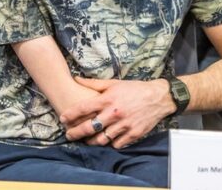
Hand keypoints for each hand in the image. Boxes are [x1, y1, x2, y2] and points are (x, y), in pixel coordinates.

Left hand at [60, 77, 174, 148]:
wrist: (158, 97)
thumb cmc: (134, 89)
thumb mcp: (114, 83)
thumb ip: (94, 83)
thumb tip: (76, 78)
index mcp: (108, 99)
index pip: (83, 108)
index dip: (70, 114)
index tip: (62, 119)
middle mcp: (114, 113)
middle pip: (89, 128)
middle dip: (76, 133)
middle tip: (69, 135)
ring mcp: (123, 125)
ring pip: (101, 139)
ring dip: (91, 142)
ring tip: (86, 141)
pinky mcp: (133, 134)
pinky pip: (116, 144)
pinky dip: (110, 144)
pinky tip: (106, 141)